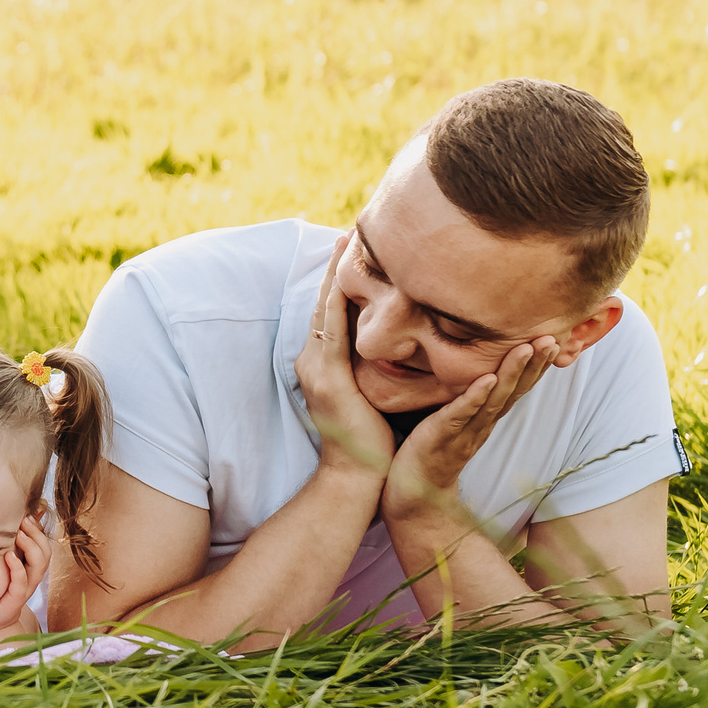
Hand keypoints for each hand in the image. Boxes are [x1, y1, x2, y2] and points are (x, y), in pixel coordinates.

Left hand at [0, 515, 52, 649]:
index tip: (30, 512)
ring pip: (39, 565)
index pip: (43, 543)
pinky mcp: (15, 600)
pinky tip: (9, 555)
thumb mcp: (3, 563)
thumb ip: (10, 545)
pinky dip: (18, 568)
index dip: (39, 528)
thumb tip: (17, 521)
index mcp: (31, 566)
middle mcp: (32, 577)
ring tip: (19, 533)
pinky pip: (21, 582)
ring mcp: (26, 589)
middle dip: (37, 534)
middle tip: (24, 519)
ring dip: (31, 547)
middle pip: (46, 552)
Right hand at [294, 233, 393, 479]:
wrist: (357, 475)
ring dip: (335, 275)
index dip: (339, 279)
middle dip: (334, 267)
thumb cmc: (371, 438)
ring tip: (346, 243)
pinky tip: (348, 280)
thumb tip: (396, 340)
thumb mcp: (369, 391)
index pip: (329, 311)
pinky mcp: (328, 378)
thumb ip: (371, 365)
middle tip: (347, 231)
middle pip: (323, 302)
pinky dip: (339, 303)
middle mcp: (312, 360)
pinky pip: (334, 331)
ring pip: (324, 309)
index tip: (352, 249)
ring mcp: (316, 368)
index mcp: (322, 363)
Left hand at [384, 338, 557, 518]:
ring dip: (512, 373)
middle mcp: (481, 424)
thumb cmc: (430, 450)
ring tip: (526, 348)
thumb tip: (476, 366)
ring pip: (494, 400)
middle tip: (551, 338)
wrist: (412, 494)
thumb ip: (466, 396)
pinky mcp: (442, 437)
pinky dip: (476, 396)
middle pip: (513, 391)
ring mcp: (464, 432)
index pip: (516, 388)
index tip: (553, 340)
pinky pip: (461, 414)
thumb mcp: (453, 418)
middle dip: (533, 364)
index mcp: (485, 418)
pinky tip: (488, 379)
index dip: (534, 366)